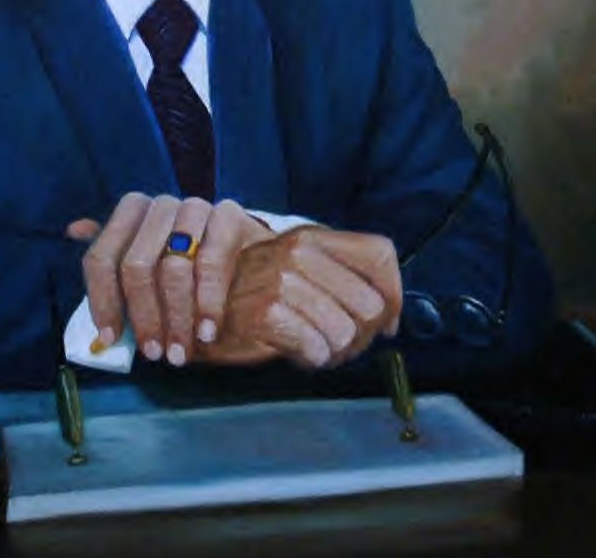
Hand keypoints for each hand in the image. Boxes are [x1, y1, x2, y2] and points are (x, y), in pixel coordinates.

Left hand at [66, 192, 273, 365]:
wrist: (252, 263)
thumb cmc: (190, 274)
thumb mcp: (148, 268)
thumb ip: (114, 260)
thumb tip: (73, 230)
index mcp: (130, 213)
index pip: (101, 257)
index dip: (102, 301)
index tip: (112, 338)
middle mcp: (159, 205)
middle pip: (136, 265)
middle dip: (144, 316)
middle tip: (155, 354)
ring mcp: (195, 207)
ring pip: (173, 266)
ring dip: (177, 317)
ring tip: (181, 352)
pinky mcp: (229, 215)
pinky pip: (212, 262)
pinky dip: (208, 302)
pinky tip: (208, 331)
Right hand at [199, 226, 401, 368]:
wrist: (201, 310)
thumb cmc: (258, 295)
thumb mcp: (302, 272)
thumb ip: (348, 280)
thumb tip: (392, 319)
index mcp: (310, 236)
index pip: (380, 254)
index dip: (394, 294)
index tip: (385, 320)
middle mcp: (297, 251)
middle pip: (370, 303)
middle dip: (362, 334)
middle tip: (339, 341)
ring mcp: (279, 280)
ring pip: (345, 332)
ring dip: (335, 351)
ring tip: (315, 345)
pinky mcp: (264, 313)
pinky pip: (316, 348)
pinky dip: (312, 358)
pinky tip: (297, 350)